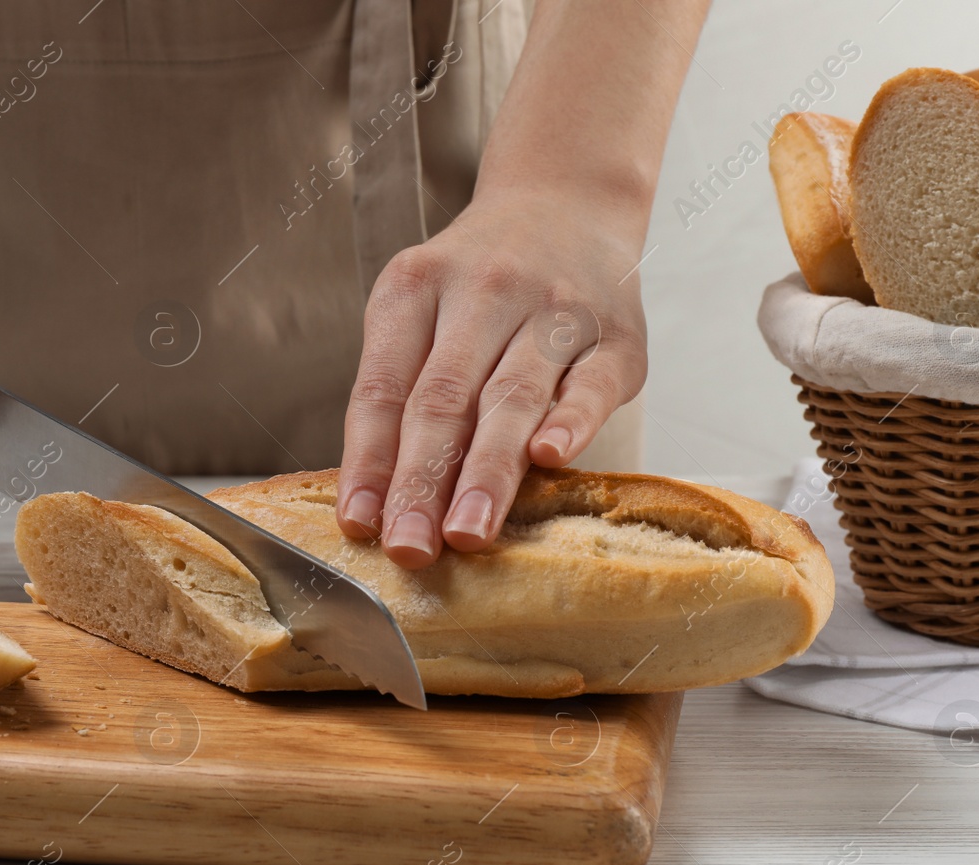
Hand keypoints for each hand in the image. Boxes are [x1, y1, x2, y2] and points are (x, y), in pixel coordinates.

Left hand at [336, 187, 648, 567]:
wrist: (568, 202)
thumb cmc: (479, 282)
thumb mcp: (419, 310)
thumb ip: (398, 392)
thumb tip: (375, 501)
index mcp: (414, 289)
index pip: (383, 388)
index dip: (369, 460)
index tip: (361, 524)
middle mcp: (482, 292)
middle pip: (443, 401)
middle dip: (422, 481)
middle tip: (410, 548)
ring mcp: (553, 311)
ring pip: (511, 398)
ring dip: (485, 471)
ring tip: (465, 532)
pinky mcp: (617, 335)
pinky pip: (590, 382)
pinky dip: (571, 419)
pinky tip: (550, 458)